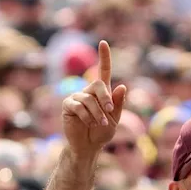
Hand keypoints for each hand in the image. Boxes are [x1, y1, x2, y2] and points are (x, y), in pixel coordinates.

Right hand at [60, 41, 126, 159]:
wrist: (89, 146)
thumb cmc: (102, 132)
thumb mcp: (114, 118)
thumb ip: (117, 104)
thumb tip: (122, 86)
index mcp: (102, 92)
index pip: (103, 71)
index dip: (104, 57)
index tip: (103, 43)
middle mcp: (89, 91)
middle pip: (98, 85)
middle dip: (106, 98)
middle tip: (109, 112)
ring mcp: (77, 97)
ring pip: (89, 99)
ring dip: (97, 113)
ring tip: (99, 124)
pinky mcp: (68, 105)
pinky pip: (78, 106)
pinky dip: (86, 116)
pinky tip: (88, 123)